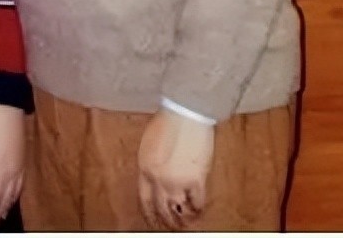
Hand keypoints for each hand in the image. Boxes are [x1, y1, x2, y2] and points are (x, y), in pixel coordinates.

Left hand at [0, 102, 25, 228]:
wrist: (8, 105)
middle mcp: (13, 172)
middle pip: (5, 198)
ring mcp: (20, 165)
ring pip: (15, 192)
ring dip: (8, 205)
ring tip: (3, 214)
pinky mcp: (23, 158)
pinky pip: (21, 183)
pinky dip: (16, 194)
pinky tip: (13, 193)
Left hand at [137, 107, 214, 229]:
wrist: (184, 115)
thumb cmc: (168, 124)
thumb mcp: (149, 145)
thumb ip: (152, 164)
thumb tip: (157, 179)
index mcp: (144, 168)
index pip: (144, 199)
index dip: (149, 213)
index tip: (153, 221)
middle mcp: (157, 179)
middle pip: (161, 209)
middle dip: (166, 221)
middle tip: (171, 227)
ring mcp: (176, 181)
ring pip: (178, 210)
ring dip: (183, 219)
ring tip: (186, 222)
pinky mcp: (195, 180)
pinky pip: (196, 203)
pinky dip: (198, 210)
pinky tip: (198, 212)